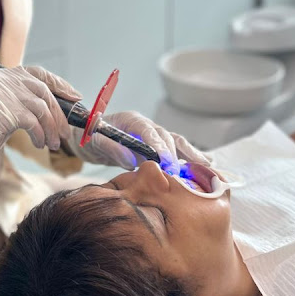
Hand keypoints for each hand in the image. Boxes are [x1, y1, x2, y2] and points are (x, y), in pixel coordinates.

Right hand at [0, 66, 78, 194]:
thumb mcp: (5, 111)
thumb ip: (24, 102)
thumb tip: (59, 106)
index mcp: (1, 76)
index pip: (37, 73)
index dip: (59, 84)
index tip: (75, 97)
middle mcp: (1, 79)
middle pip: (43, 91)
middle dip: (58, 113)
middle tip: (64, 133)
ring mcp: (1, 94)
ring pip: (41, 107)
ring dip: (51, 128)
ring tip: (51, 144)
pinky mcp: (3, 111)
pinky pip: (33, 122)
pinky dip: (40, 135)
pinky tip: (39, 144)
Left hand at [67, 111, 211, 170]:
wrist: (87, 134)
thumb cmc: (88, 136)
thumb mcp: (94, 141)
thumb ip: (111, 148)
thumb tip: (130, 161)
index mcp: (132, 121)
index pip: (150, 132)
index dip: (160, 147)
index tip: (168, 162)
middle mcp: (146, 125)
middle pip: (166, 137)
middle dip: (176, 155)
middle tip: (184, 175)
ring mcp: (152, 134)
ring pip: (176, 142)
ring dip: (191, 154)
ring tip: (207, 167)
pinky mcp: (155, 145)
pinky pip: (175, 149)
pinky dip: (189, 157)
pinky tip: (205, 165)